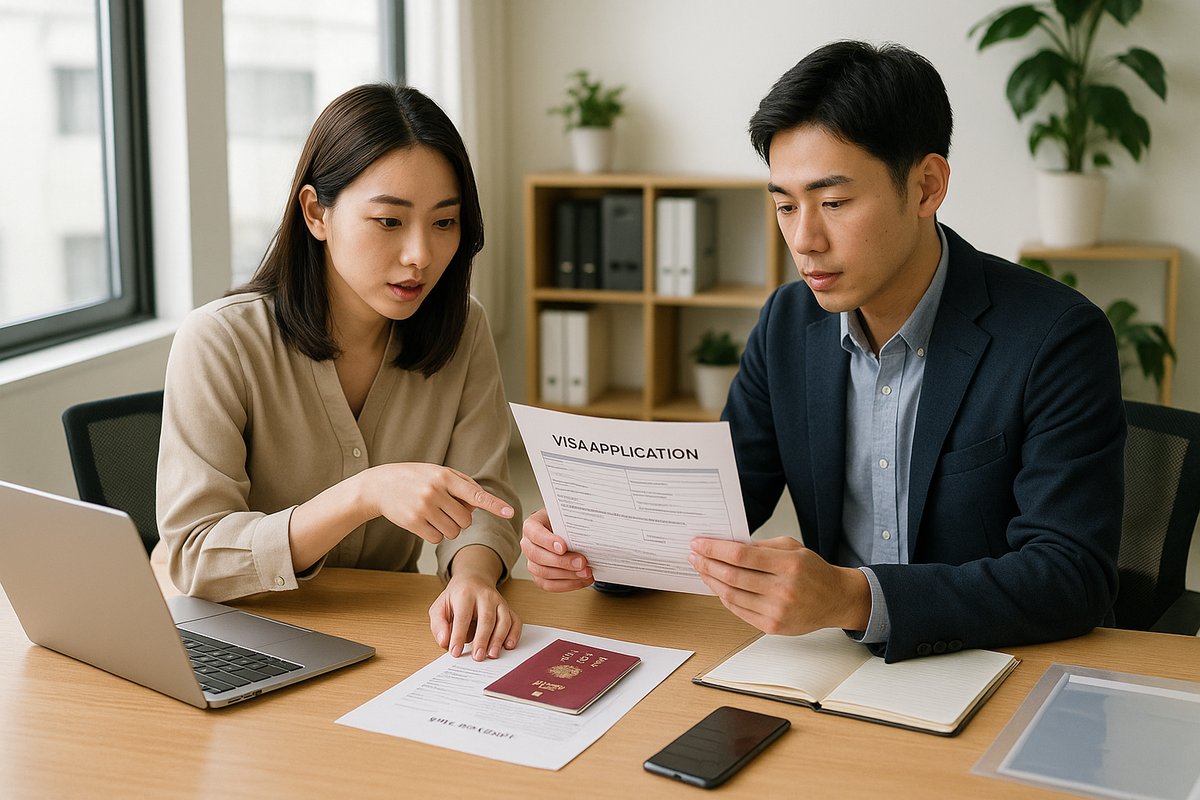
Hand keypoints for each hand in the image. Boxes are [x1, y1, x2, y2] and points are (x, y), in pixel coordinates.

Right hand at [370, 463, 513, 544]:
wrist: (379, 485)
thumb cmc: (414, 478)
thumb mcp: (438, 473)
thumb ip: (462, 485)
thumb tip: (478, 505)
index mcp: (445, 476)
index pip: (475, 494)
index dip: (493, 504)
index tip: (509, 512)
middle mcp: (435, 491)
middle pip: (466, 520)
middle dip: (461, 519)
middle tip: (447, 510)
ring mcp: (424, 507)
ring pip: (453, 532)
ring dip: (449, 528)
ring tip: (434, 515)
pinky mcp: (413, 522)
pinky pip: (437, 538)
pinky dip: (435, 534)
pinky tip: (424, 522)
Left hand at [429, 546, 521, 659]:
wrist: (473, 581)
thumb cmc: (456, 598)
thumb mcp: (440, 607)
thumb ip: (439, 626)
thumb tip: (445, 642)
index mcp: (465, 594)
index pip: (462, 616)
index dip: (458, 635)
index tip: (455, 652)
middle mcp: (485, 596)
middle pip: (487, 618)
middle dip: (482, 639)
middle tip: (478, 657)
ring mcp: (499, 602)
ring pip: (504, 620)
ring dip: (499, 639)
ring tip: (492, 654)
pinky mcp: (508, 608)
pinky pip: (515, 621)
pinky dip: (514, 634)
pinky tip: (508, 645)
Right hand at [520, 508, 592, 591]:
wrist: (566, 530)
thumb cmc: (565, 522)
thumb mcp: (566, 516)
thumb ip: (571, 522)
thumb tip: (587, 532)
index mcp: (532, 526)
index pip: (534, 533)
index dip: (547, 541)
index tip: (563, 547)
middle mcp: (528, 544)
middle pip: (537, 556)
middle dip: (562, 561)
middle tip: (581, 562)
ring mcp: (532, 562)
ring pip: (542, 573)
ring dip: (567, 575)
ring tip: (585, 572)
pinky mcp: (539, 576)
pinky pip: (549, 585)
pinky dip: (567, 584)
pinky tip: (582, 579)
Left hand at [688, 536, 870, 634]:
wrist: (835, 600)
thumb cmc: (813, 571)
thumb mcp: (791, 547)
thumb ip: (760, 546)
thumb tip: (726, 545)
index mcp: (789, 564)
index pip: (741, 555)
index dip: (715, 549)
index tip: (698, 543)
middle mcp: (783, 589)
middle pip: (732, 576)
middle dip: (707, 564)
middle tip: (694, 555)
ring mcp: (777, 611)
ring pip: (732, 595)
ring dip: (711, 581)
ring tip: (702, 570)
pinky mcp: (772, 627)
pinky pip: (738, 610)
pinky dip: (723, 597)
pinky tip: (717, 586)